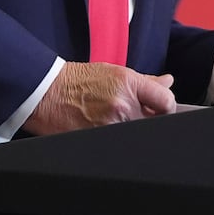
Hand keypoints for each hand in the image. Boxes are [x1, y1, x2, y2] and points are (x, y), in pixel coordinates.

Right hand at [23, 61, 177, 135]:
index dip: (167, 106)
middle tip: (133, 113)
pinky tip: (102, 126)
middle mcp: (122, 105)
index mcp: (127, 84)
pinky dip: (117, 136)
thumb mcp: (112, 72)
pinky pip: (121, 142)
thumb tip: (167, 82)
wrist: (46, 93)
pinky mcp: (100, 140)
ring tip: (111, 118)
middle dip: (147, 118)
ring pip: (137, 132)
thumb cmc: (76, 80)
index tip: (162, 108)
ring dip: (130, 127)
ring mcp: (111, 125)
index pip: (166, 101)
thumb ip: (143, 81)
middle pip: (154, 122)